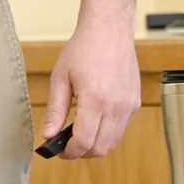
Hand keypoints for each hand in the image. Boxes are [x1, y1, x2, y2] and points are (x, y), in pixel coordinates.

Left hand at [42, 22, 139, 158]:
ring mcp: (128, 106)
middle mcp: (115, 106)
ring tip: (78, 133)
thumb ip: (55, 110)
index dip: (69, 152)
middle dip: (81, 152)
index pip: (84, 141)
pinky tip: (93, 120)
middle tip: (66, 145)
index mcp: (95, 99)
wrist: (108, 32)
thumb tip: (49, 135)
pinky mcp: (134, 104)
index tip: (58, 151)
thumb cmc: (82, 50)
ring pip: (113, 142)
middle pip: (100, 148)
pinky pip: (121, 129)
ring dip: (95, 144)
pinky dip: (107, 133)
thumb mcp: (60, 77)